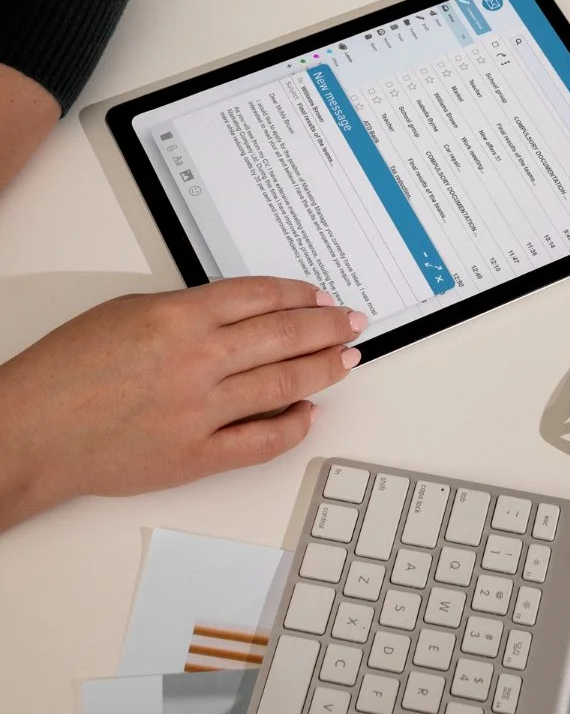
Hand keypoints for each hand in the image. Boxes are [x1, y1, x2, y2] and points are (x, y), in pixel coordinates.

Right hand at [0, 277, 365, 528]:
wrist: (35, 429)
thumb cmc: (70, 367)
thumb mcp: (131, 310)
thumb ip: (189, 310)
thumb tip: (242, 314)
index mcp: (181, 316)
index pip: (262, 297)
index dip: (300, 295)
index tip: (321, 296)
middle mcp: (197, 360)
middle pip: (284, 336)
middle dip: (326, 327)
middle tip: (351, 323)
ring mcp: (200, 411)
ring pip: (282, 385)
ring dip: (321, 370)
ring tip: (346, 360)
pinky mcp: (194, 456)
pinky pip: (259, 443)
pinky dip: (291, 427)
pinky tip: (308, 414)